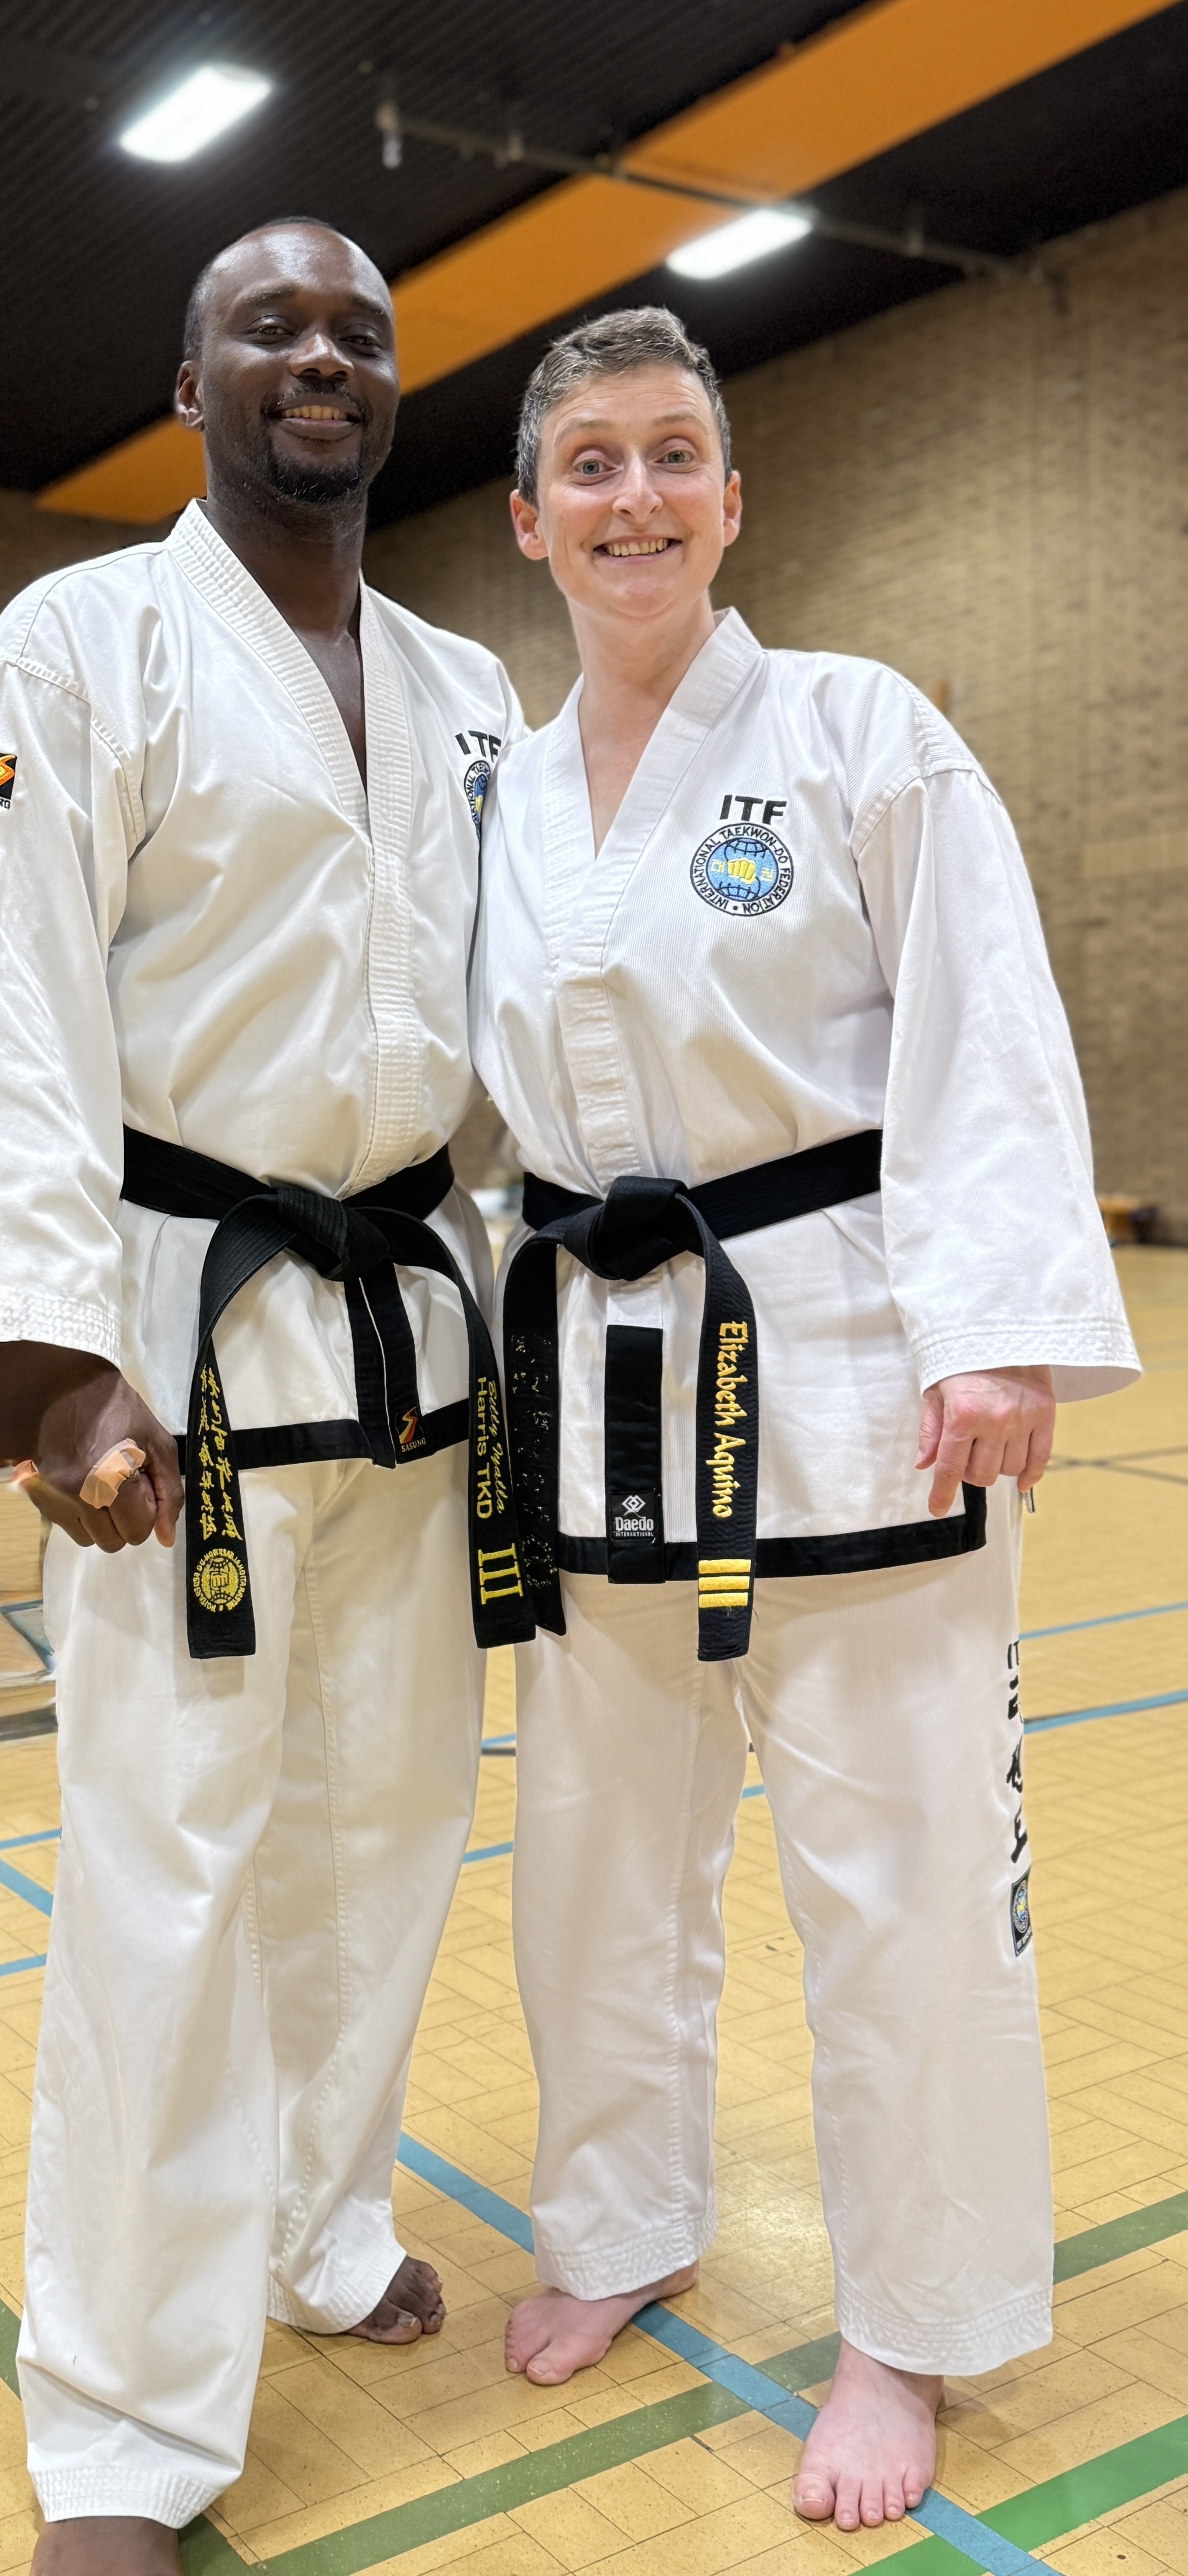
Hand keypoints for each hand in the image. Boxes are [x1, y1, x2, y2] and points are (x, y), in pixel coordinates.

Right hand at [0, 1344, 181, 1553]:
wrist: (64, 1387)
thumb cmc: (119, 1411)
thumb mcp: (158, 1444)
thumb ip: (169, 1494)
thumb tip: (166, 1538)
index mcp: (109, 1478)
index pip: (137, 1531)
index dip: (146, 1509)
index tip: (140, 1480)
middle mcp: (77, 1494)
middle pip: (112, 1542)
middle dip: (125, 1520)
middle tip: (124, 1484)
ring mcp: (54, 1497)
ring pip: (89, 1539)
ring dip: (103, 1521)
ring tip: (104, 1484)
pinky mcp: (38, 1495)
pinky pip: (68, 1527)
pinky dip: (82, 1514)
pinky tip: (86, 1484)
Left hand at [916, 1366, 1053, 1518]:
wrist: (1002, 1330)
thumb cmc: (963, 1361)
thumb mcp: (937, 1391)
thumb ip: (931, 1430)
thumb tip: (924, 1465)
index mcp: (963, 1414)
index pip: (950, 1469)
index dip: (942, 1494)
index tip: (937, 1508)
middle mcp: (994, 1420)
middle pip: (982, 1475)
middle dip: (970, 1473)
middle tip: (968, 1454)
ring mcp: (1023, 1419)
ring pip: (1009, 1470)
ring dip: (997, 1467)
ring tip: (992, 1446)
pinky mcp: (1046, 1414)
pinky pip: (1040, 1460)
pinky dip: (1029, 1475)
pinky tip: (1022, 1479)